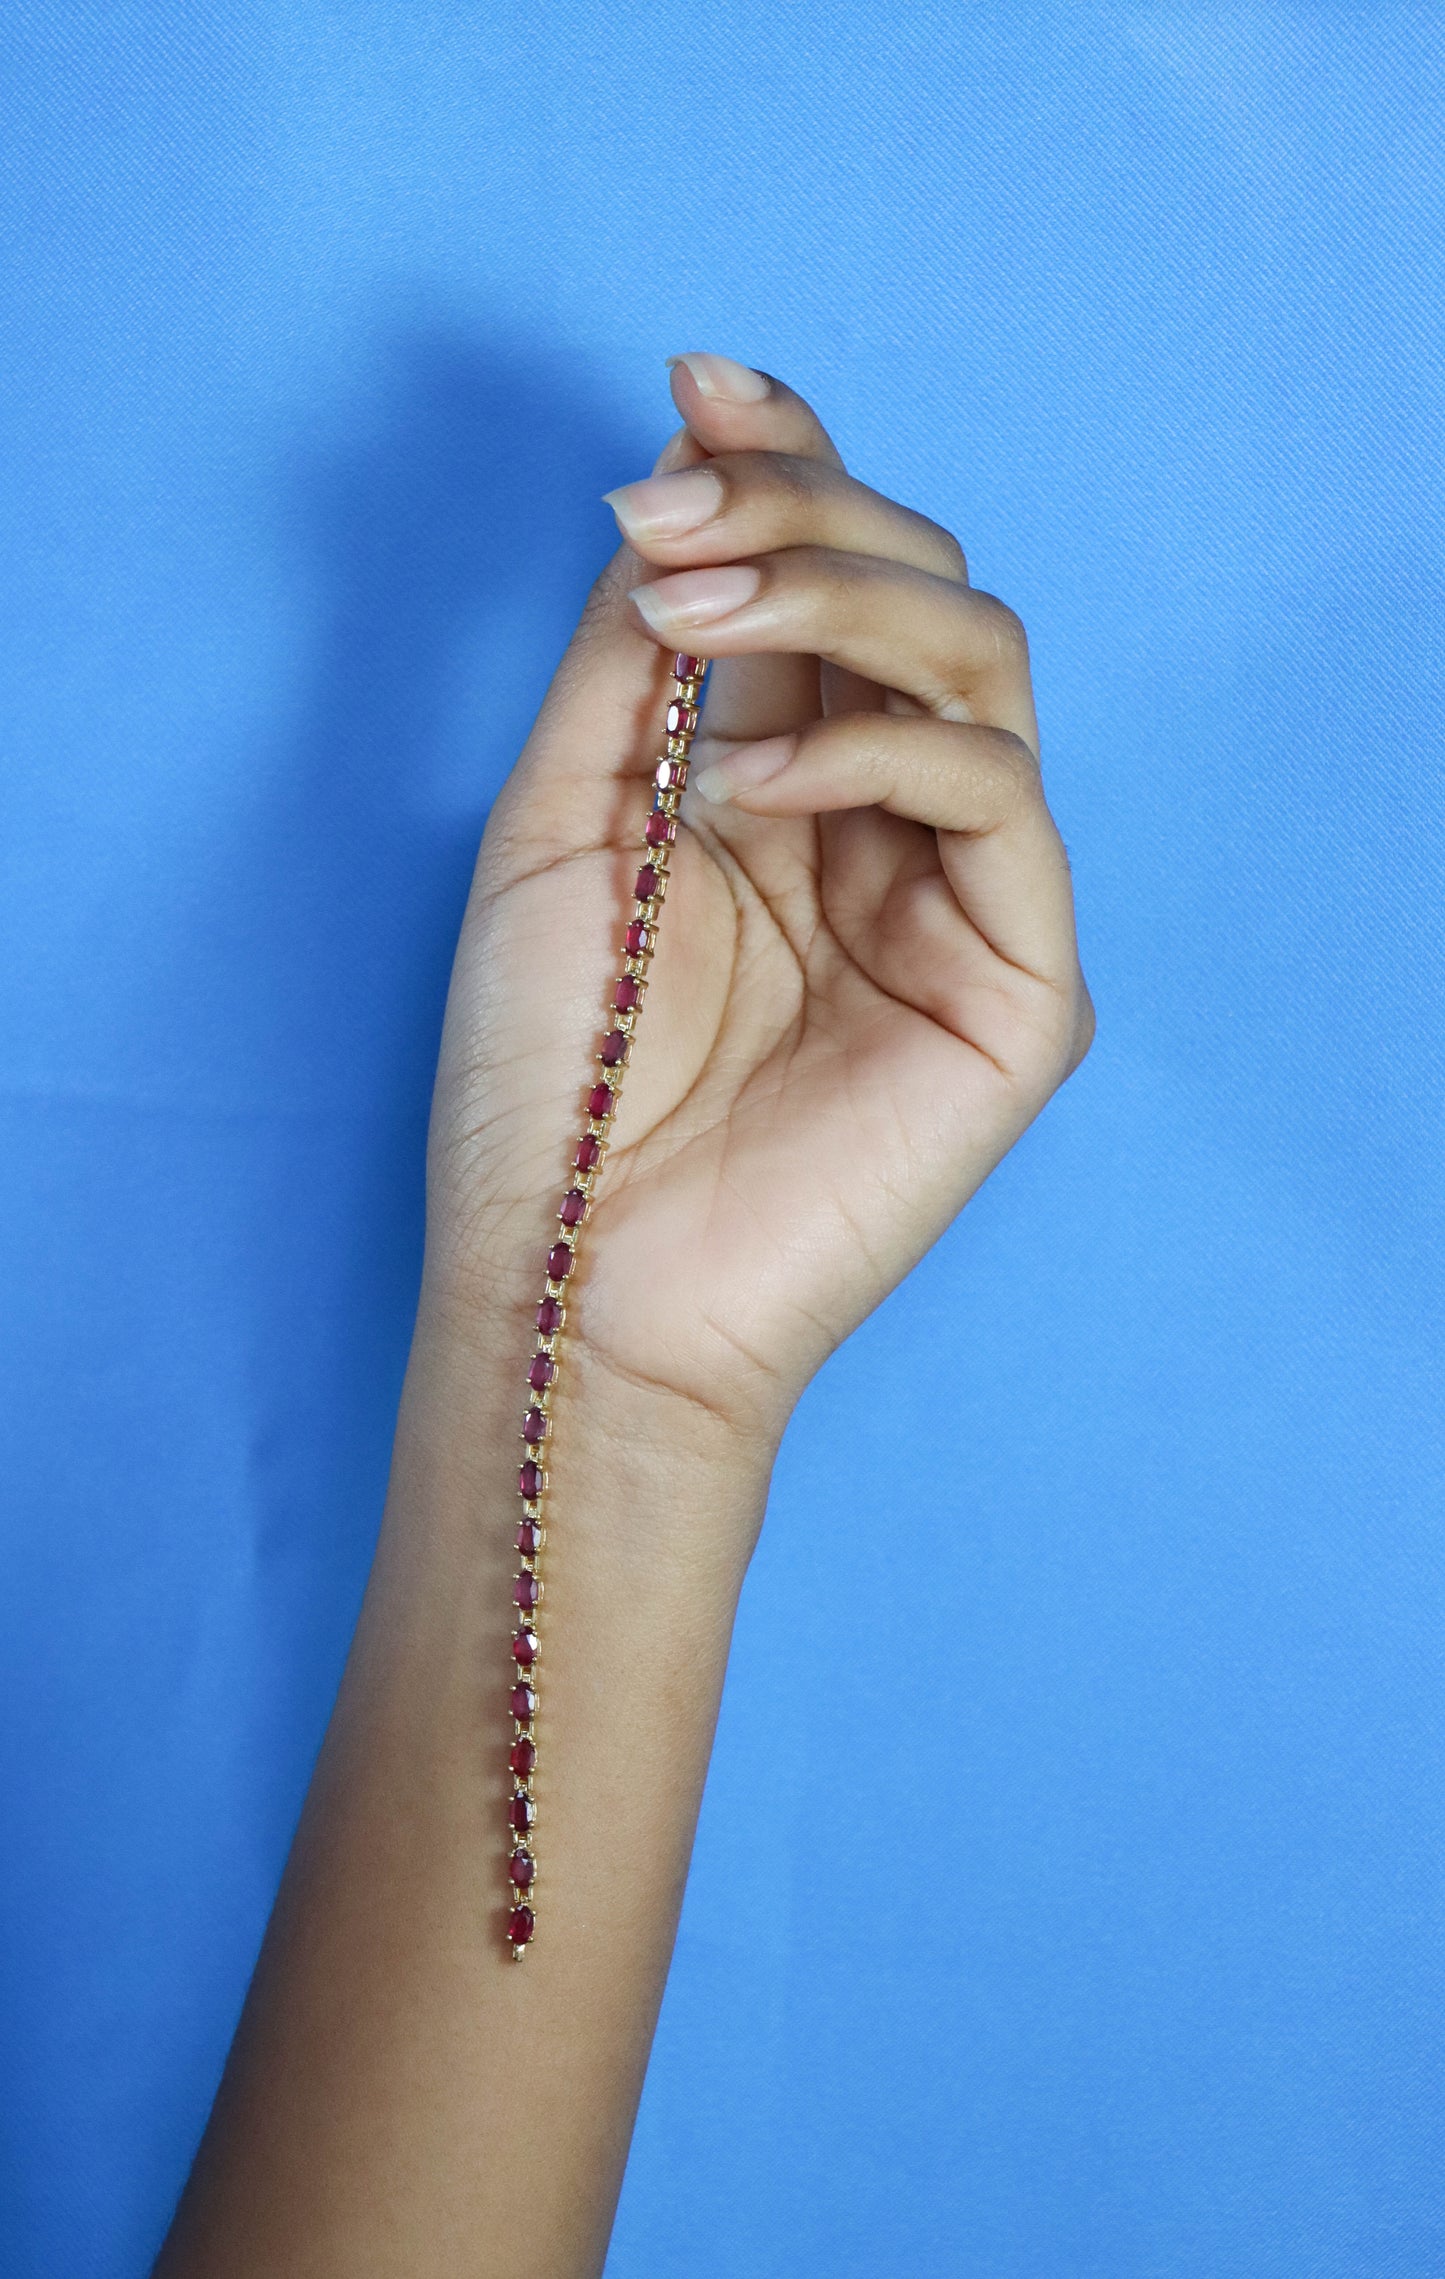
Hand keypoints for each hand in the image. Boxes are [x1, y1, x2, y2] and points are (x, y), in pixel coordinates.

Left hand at [424, 354, 1092, 1454]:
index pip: (832, 582)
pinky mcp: (1020, 989)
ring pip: (981, 661)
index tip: (696, 382)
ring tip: (701, 614)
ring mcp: (963, 899)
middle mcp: (884, 822)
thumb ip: (627, 659)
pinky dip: (885, 748)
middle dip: (804, 516)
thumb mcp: (557, 821)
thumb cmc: (547, 1079)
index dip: (787, 462)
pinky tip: (760, 779)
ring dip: (843, 596)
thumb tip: (677, 473)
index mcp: (782, 783)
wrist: (574, 1280)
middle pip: (922, 589)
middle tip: (676, 517)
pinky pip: (996, 801)